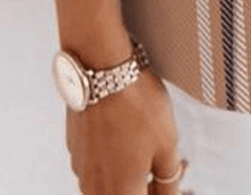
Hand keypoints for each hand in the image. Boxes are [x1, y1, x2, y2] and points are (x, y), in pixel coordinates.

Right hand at [65, 66, 190, 194]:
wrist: (102, 68)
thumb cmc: (136, 103)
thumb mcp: (168, 144)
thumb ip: (168, 178)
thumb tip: (170, 192)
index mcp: (121, 193)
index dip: (163, 194)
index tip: (175, 184)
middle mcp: (95, 187)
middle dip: (146, 187)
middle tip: (164, 170)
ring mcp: (81, 167)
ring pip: (109, 184)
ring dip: (129, 175)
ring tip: (148, 150)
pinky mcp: (75, 147)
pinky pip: (97, 164)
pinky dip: (113, 158)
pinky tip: (127, 136)